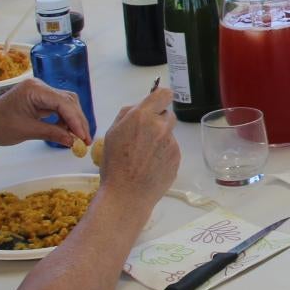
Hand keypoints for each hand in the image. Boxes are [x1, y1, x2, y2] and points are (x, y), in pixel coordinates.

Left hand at [0, 78, 93, 149]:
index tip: (83, 137)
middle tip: (85, 140)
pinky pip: (58, 107)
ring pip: (66, 103)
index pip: (63, 103)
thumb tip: (74, 142)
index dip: (76, 120)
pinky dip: (65, 119)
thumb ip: (53, 133)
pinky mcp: (39, 99)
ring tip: (78, 138)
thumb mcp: (27, 131)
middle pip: (68, 101)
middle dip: (78, 120)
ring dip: (73, 120)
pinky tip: (67, 132)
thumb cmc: (0, 127)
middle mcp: (40, 86)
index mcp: (34, 89)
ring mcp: (40, 91)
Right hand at [90, 87, 179, 201]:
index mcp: (142, 117)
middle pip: (168, 114)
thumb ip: (127, 115)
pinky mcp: (177, 157)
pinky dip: (164, 154)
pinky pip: (172, 149)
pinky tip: (151, 165)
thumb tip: (138, 108)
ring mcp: (171, 143)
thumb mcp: (112, 133)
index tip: (157, 103)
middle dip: (158, 121)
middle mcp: (160, 127)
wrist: (127, 195)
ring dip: (160, 139)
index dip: (161, 97)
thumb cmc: (114, 165)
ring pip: (169, 134)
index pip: (163, 94)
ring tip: (145, 156)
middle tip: (145, 136)